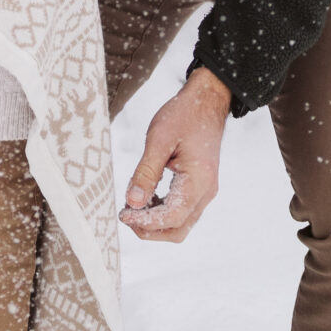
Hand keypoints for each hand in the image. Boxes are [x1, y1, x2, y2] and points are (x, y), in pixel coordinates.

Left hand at [120, 66, 232, 242]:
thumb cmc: (184, 115)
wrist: (207, 101)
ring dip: (155, 222)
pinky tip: (145, 197)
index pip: (172, 217)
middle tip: (125, 214)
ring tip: (132, 205)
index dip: (146, 221)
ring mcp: (204, 191)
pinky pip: (182, 210)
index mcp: (199, 182)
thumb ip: (146, 172)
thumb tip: (132, 202)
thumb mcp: (159, 139)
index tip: (123, 214)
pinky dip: (162, 211)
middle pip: (177, 229)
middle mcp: (206, 192)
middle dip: (149, 229)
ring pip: (180, 223)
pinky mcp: (199, 187)